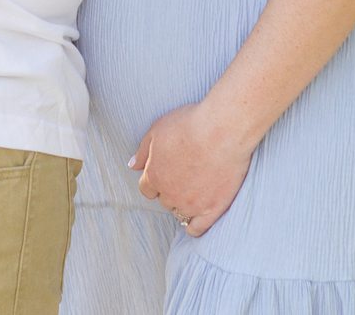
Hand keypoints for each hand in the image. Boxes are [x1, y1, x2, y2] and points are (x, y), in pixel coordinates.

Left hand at [128, 102, 253, 237]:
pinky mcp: (212, 209)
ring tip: (193, 193)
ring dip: (182, 205)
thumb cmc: (190, 125)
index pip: (146, 189)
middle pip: (164, 200)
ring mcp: (191, 204)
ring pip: (179, 213)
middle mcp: (170, 194)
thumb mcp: (157, 130)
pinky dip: (194, 227)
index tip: (164, 174)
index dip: (154, 181)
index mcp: (154, 175)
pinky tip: (196, 220)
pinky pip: (198, 229)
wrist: (222, 132)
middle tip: (183, 177)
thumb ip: (143, 151)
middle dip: (170, 191)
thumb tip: (132, 165)